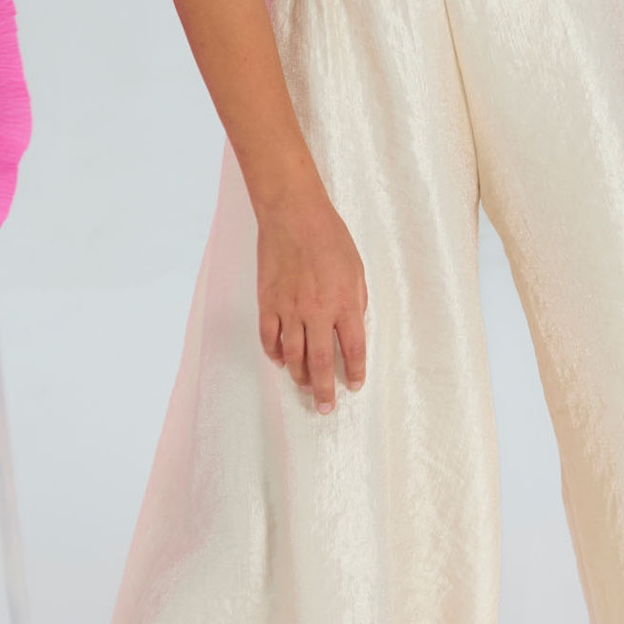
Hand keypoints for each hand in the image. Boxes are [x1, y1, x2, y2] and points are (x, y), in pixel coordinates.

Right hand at [255, 187, 367, 413]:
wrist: (293, 215)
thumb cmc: (330, 237)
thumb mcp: (356, 268)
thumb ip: (355, 301)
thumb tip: (352, 327)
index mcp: (345, 302)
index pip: (353, 349)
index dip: (356, 372)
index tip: (355, 386)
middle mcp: (317, 311)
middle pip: (322, 362)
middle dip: (325, 389)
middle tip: (325, 408)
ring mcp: (289, 309)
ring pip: (293, 356)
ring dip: (300, 376)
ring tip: (305, 387)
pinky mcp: (267, 303)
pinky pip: (269, 338)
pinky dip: (274, 354)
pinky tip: (281, 362)